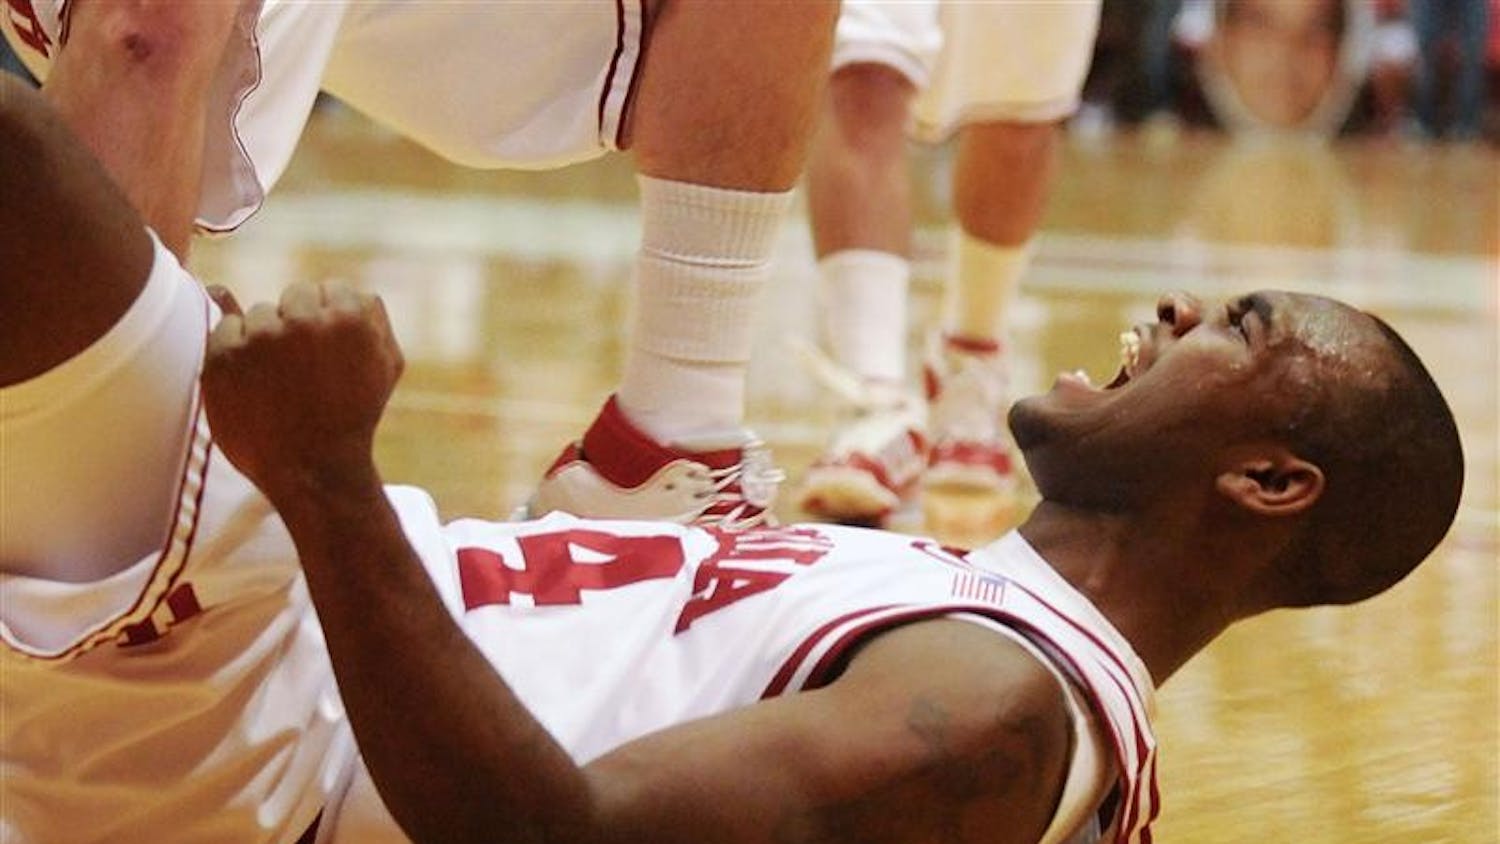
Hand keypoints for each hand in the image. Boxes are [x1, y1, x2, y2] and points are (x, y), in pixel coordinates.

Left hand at [201, 281, 403, 501]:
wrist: (313, 469)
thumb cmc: (355, 416)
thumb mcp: (385, 364)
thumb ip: (374, 316)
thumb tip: (347, 283)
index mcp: (350, 318)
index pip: (333, 289)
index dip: (331, 320)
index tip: (329, 352)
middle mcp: (304, 320)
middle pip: (296, 294)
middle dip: (300, 323)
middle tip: (305, 367)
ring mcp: (260, 337)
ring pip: (259, 312)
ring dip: (267, 338)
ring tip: (279, 381)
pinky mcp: (224, 356)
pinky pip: (224, 328)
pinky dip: (236, 350)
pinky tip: (254, 381)